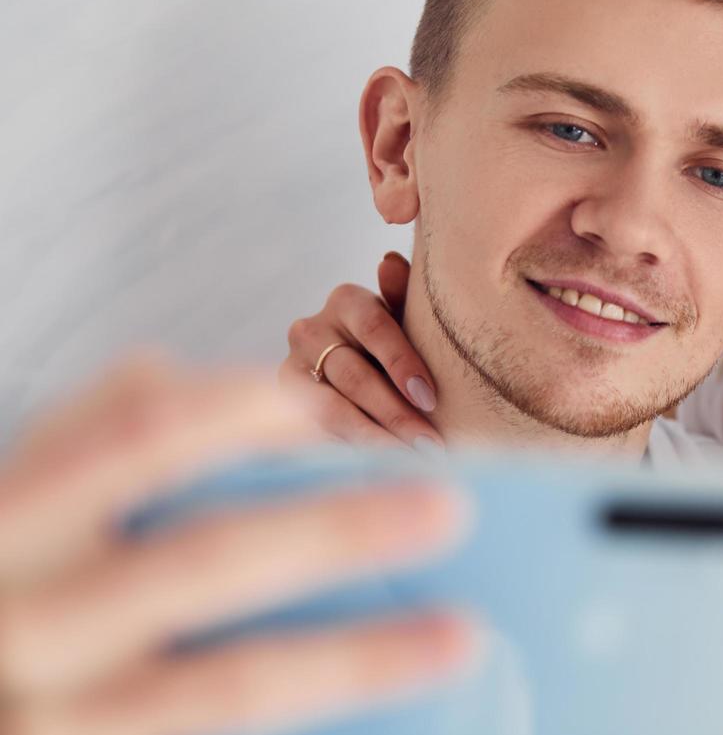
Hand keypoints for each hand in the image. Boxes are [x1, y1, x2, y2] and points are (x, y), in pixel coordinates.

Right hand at [0, 356, 473, 734]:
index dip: (229, 412)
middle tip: (448, 507)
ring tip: (461, 634)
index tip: (314, 406)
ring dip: (358, 656)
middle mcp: (37, 619)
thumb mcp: (25, 493)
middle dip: (335, 531)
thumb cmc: (10, 573)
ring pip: (233, 680)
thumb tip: (239, 393)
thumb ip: (102, 428)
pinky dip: (322, 727)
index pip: (136, 440)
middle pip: (208, 559)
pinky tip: (399, 720)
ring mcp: (65, 713)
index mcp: (21, 519)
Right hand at [282, 252, 444, 450]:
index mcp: (347, 300)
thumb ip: (402, 295)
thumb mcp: (407, 319)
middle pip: (353, 374)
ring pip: (328, 408)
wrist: (364, 371)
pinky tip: (372, 471)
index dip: (402, 362)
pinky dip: (344, 452)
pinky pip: (310, 432)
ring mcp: (290, 369)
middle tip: (428, 444)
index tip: (430, 398)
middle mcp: (311, 330)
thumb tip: (389, 263)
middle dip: (394, 412)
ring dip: (371, 438)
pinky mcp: (279, 407)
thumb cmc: (398, 344)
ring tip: (406, 463)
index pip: (375, 326)